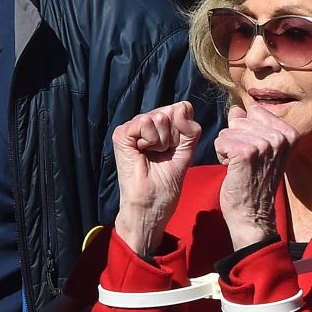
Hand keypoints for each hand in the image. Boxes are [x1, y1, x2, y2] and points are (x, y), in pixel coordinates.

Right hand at [112, 102, 200, 254]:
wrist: (151, 205)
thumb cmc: (166, 184)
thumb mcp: (186, 152)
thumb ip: (190, 129)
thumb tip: (182, 106)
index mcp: (160, 128)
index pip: (181, 109)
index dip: (184, 131)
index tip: (175, 150)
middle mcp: (146, 124)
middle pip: (171, 112)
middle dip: (173, 137)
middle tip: (163, 155)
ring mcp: (132, 128)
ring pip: (159, 116)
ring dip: (162, 141)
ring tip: (153, 156)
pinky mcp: (121, 134)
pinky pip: (144, 122)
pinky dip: (150, 140)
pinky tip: (143, 153)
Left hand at [214, 105, 298, 249]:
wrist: (253, 215)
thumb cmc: (254, 183)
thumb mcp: (260, 149)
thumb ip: (250, 125)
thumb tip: (236, 109)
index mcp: (289, 133)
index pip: (254, 111)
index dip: (246, 130)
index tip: (255, 153)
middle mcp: (280, 137)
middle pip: (239, 119)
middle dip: (235, 139)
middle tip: (247, 163)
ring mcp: (265, 144)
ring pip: (228, 131)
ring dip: (228, 149)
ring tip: (241, 167)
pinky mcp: (247, 152)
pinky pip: (221, 141)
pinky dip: (221, 156)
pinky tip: (233, 170)